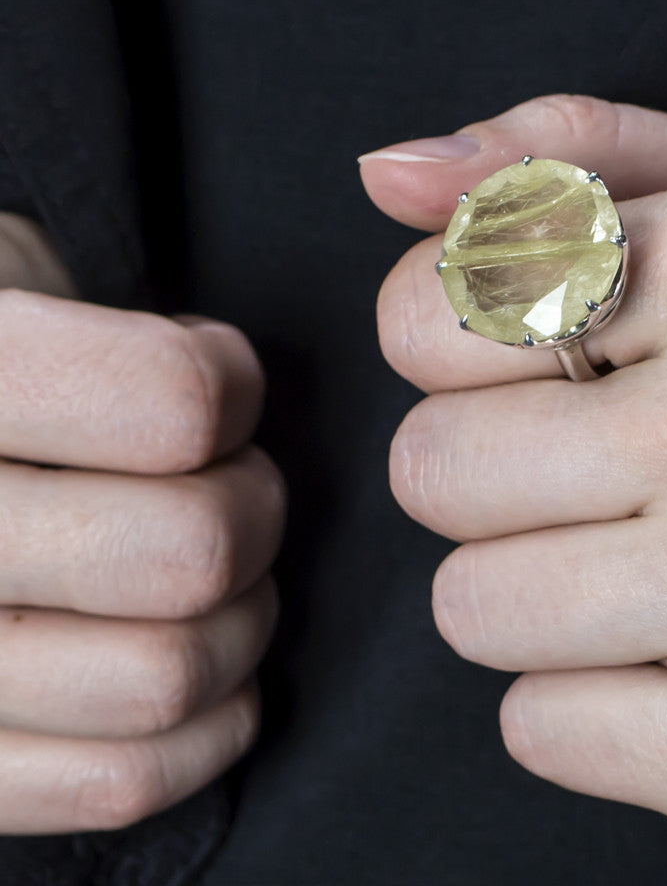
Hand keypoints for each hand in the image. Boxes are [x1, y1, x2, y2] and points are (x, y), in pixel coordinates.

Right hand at [0, 213, 282, 832]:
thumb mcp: (17, 279)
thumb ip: (116, 327)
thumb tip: (228, 388)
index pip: (175, 403)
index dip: (233, 386)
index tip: (219, 384)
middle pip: (193, 551)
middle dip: (252, 508)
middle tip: (231, 483)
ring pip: (167, 674)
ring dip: (241, 619)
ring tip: (219, 573)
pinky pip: (124, 779)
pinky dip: (212, 724)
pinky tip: (218, 668)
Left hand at [364, 95, 666, 845]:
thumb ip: (568, 157)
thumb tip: (388, 173)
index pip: (430, 313)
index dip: (453, 350)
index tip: (537, 368)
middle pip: (431, 469)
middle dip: (491, 478)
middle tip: (605, 475)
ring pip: (471, 605)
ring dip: (534, 592)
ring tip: (650, 566)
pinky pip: (538, 727)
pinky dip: (588, 699)